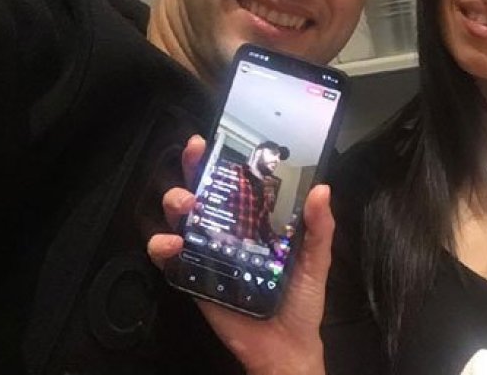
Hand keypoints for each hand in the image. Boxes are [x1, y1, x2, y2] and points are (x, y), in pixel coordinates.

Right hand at [147, 136, 332, 374]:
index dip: (224, 161)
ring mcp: (210, 254)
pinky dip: (164, 248)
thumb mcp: (316, 260)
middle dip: (194, 171)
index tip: (214, 140)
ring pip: (183, 220)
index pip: (238, 185)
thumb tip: (322, 191)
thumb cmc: (302, 301)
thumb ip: (319, 228)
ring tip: (185, 203)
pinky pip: (172, 260)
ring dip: (176, 204)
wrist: (286, 347)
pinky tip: (170, 244)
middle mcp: (231, 232)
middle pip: (205, 194)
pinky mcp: (195, 279)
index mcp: (259, 223)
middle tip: (196, 160)